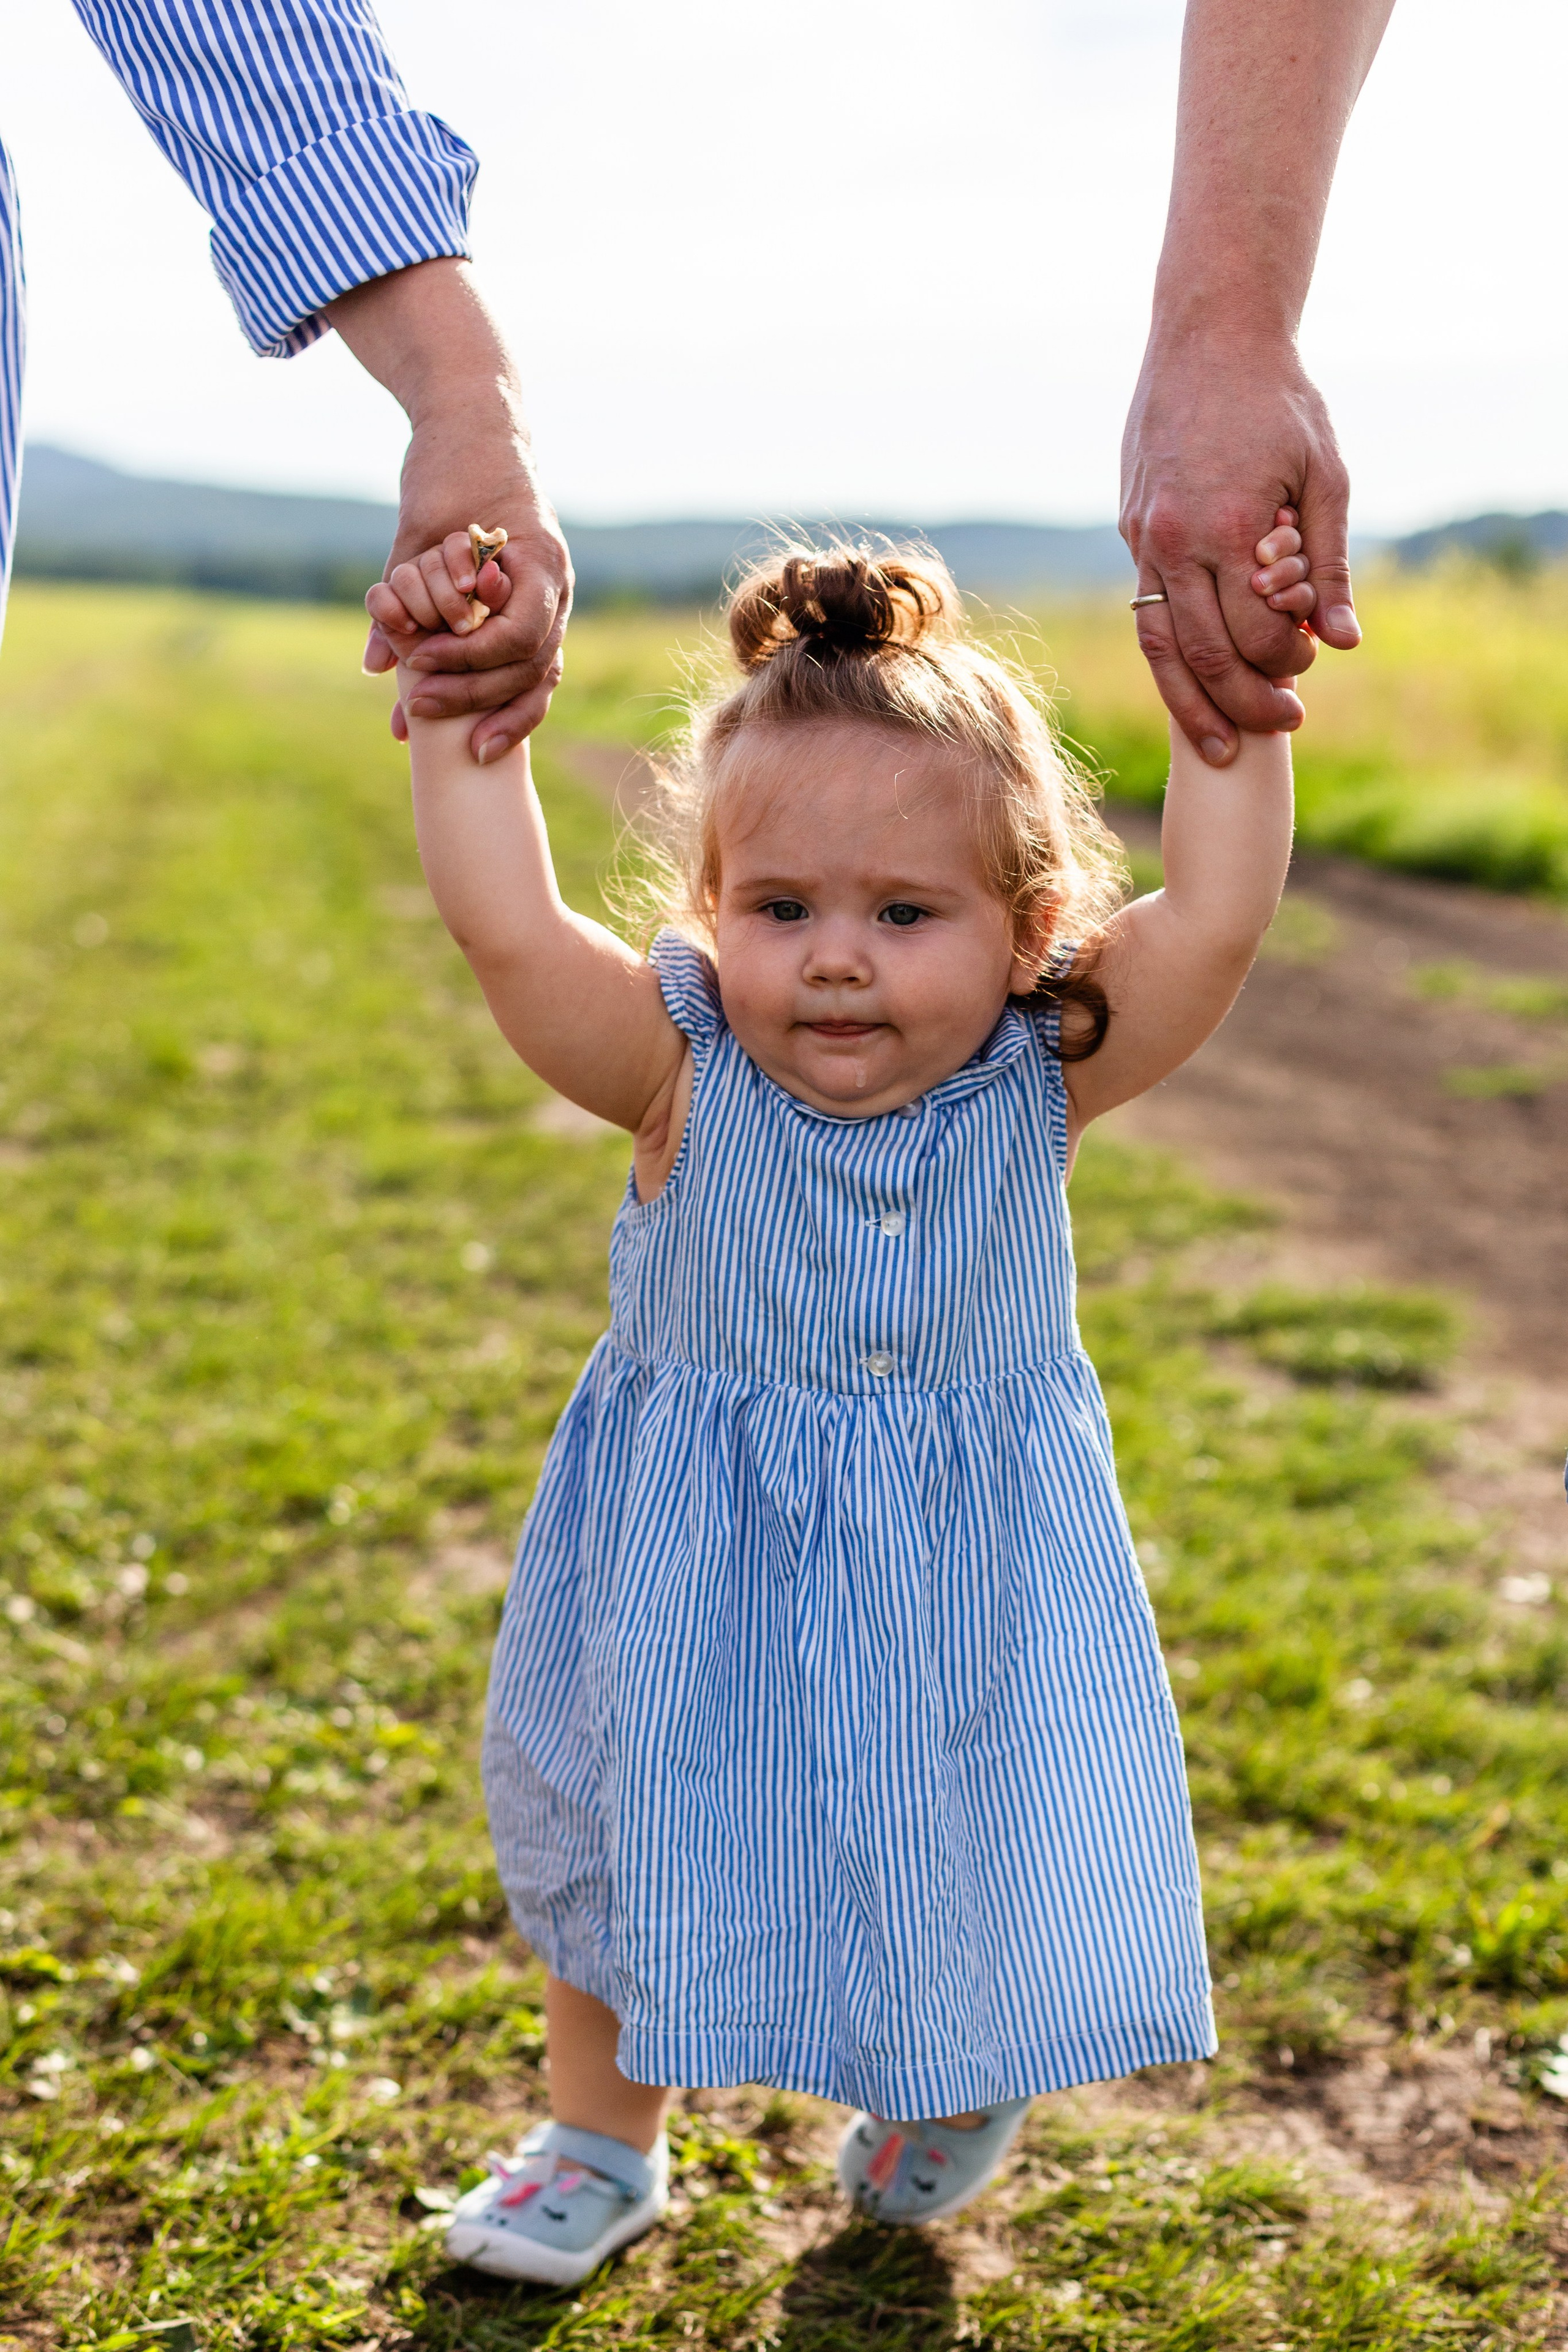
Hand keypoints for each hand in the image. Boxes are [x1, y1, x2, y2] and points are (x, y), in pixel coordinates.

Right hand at [326, 262, 573, 763]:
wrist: (466, 420)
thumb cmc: (448, 492)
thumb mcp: (421, 565)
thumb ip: (407, 620)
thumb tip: (380, 671)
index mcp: (537, 615)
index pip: (533, 689)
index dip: (506, 726)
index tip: (470, 755)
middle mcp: (554, 599)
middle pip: (532, 676)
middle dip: (475, 703)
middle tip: (423, 712)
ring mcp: (551, 573)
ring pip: (528, 648)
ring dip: (469, 668)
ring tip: (420, 671)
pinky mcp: (537, 545)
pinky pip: (517, 609)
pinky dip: (476, 628)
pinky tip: (433, 631)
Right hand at [1120, 332, 1359, 762]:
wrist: (1209, 334)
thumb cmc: (1278, 399)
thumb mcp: (1325, 474)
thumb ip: (1328, 563)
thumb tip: (1342, 642)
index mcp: (1227, 525)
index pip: (1253, 632)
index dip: (1286, 663)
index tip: (1309, 666)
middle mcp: (1175, 540)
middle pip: (1202, 655)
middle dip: (1242, 703)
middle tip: (1280, 727)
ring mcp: (1144, 538)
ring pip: (1159, 647)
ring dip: (1190, 704)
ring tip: (1218, 745)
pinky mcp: (1132, 530)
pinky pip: (1147, 610)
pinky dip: (1171, 655)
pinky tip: (1194, 679)